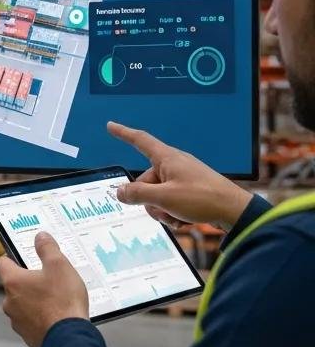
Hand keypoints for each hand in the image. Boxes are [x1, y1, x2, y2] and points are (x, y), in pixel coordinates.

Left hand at [0, 232, 88, 346]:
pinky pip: (31, 322)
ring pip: (22, 305)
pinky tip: (56, 316)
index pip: (1, 264)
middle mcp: (10, 302)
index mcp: (13, 282)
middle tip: (48, 280)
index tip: (20, 257)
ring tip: (56, 299)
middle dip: (28, 282)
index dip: (10, 258)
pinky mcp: (27, 335)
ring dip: (34, 301)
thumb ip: (48, 249)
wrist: (70, 338)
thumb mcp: (60, 266)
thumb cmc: (63, 302)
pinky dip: (40, 318)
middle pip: (14, 286)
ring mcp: (17, 320)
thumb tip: (40, 237)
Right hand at [108, 121, 252, 230]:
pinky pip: (171, 201)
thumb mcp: (164, 198)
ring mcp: (183, 178)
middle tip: (163, 210)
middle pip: (145, 181)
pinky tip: (183, 220)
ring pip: (157, 194)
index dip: (123, 133)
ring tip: (176, 216)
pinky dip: (173, 212)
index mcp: (167, 158)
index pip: (140, 141)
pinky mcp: (191, 190)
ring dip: (162, 209)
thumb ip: (137, 194)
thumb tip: (120, 192)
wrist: (234, 211)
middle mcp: (174, 165)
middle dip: (148, 200)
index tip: (111, 126)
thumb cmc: (202, 198)